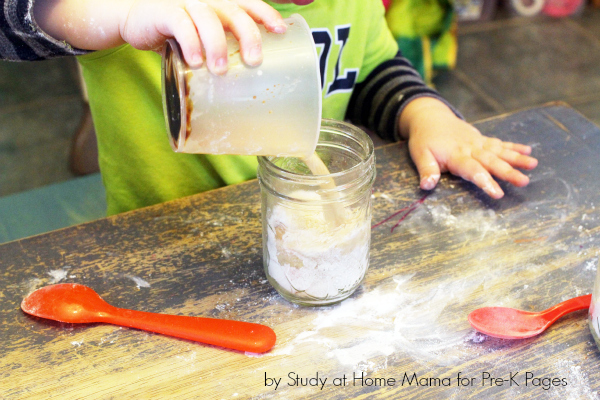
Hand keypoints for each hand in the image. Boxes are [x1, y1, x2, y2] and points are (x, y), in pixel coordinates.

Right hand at [34, 0, 286, 73]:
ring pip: (208, 19)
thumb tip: (250, 79)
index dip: (267, 14)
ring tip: (219, 70)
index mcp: (221, 4)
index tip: (281, 30)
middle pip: (234, 12)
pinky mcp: (164, 10)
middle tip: (254, 61)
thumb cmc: (178, 31)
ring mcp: (186, 2)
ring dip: (217, 46)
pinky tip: (195, 62)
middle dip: (248, 35)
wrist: (135, 19)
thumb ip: (223, 46)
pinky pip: (181, 25)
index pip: (249, 3)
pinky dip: (190, 44)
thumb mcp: (204, 35)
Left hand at [399, 97, 537, 198]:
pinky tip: (528, 151)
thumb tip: (427, 186)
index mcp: (455, 156)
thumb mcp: (420, 155)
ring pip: (499, 151)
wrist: (429, 117)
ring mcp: (478, 143)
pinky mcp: (481, 139)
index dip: (485, 182)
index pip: (473, 171)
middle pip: (491, 162)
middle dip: (508, 172)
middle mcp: (470, 149)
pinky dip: (514, 147)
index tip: (498, 193)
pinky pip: (499, 143)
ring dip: (516, 158)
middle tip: (524, 182)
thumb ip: (426, 170)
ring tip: (533, 165)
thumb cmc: (424, 140)